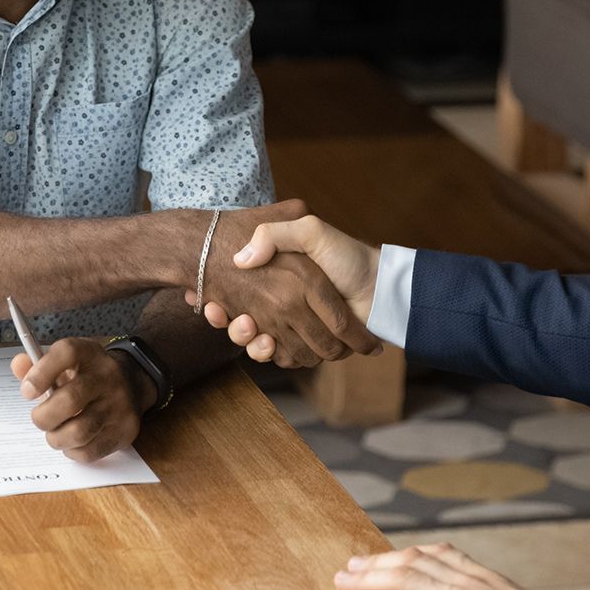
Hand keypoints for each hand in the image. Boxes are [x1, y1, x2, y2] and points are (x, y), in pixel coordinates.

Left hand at [11, 338, 144, 462]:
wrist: (132, 383)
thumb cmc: (87, 374)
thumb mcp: (65, 362)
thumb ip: (37, 364)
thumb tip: (18, 366)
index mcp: (89, 353)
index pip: (66, 354)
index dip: (41, 373)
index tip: (26, 391)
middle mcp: (108, 376)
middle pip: (70, 400)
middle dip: (44, 417)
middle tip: (39, 418)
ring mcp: (120, 404)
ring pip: (79, 432)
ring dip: (56, 438)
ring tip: (54, 432)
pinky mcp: (125, 430)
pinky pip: (90, 451)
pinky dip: (72, 451)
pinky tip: (72, 441)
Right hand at [186, 200, 381, 367]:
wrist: (378, 285)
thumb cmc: (346, 255)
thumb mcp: (310, 231)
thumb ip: (275, 234)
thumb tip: (241, 258)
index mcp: (279, 279)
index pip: (238, 293)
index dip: (220, 305)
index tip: (211, 305)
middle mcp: (282, 303)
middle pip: (243, 324)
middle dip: (234, 326)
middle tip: (232, 318)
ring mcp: (294, 326)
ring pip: (259, 344)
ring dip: (250, 342)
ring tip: (251, 330)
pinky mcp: (306, 345)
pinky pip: (281, 358)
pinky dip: (273, 355)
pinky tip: (269, 344)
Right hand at [334, 544, 541, 589]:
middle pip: (403, 575)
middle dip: (368, 576)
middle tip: (341, 576)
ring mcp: (474, 578)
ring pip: (420, 559)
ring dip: (386, 560)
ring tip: (361, 561)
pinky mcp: (488, 575)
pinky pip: (449, 554)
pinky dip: (422, 551)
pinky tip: (408, 552)